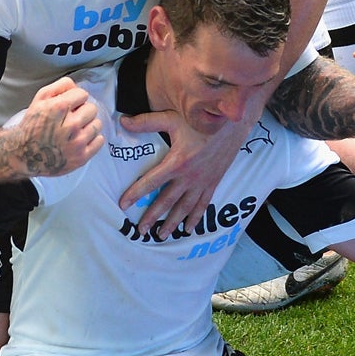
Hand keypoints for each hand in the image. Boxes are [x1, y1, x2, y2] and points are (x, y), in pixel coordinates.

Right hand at [0, 76, 103, 177]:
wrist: (24, 154)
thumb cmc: (32, 125)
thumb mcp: (39, 99)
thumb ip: (60, 86)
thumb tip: (77, 86)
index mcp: (59, 108)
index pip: (83, 94)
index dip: (76, 99)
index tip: (69, 106)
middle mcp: (70, 125)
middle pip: (92, 109)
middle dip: (82, 111)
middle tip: (71, 119)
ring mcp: (77, 142)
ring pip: (97, 124)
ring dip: (88, 125)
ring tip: (75, 130)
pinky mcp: (81, 157)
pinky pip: (99, 141)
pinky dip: (92, 139)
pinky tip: (80, 140)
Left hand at [116, 111, 237, 236]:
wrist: (231, 126)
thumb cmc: (201, 122)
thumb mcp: (173, 120)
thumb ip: (147, 122)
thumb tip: (123, 121)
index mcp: (177, 162)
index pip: (151, 182)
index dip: (136, 193)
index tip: (123, 205)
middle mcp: (189, 177)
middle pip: (167, 201)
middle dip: (152, 216)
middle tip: (141, 230)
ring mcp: (202, 182)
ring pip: (185, 208)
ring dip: (173, 223)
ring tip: (162, 235)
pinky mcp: (213, 183)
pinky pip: (203, 205)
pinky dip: (195, 218)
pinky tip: (189, 229)